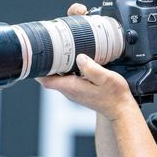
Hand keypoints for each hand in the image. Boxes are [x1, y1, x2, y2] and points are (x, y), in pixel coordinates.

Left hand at [36, 3, 136, 120]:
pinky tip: (72, 59)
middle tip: (46, 46)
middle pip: (49, 77)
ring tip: (57, 49)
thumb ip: (92, 68)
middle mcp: (70, 91)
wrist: (121, 109)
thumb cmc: (115, 96)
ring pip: (57, 77)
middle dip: (45, 63)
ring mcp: (74, 91)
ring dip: (55, 65)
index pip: (46, 80)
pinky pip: (66, 78)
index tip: (35, 56)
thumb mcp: (106, 78)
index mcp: (72, 87)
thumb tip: (79, 57)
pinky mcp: (79, 90)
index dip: (37, 69)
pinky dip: (65, 68)